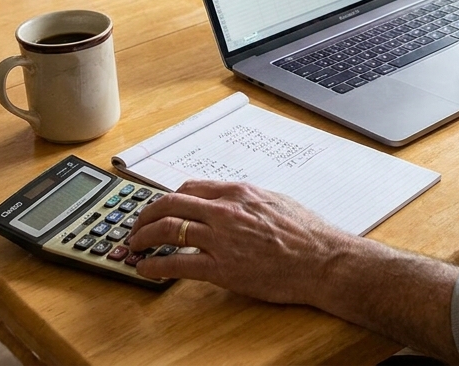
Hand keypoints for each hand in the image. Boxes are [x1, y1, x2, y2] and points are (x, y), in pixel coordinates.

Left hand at [126, 180, 349, 304]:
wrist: (323, 260)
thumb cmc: (308, 234)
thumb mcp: (277, 202)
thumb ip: (249, 201)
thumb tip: (234, 202)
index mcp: (240, 193)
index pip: (191, 188)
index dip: (169, 198)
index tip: (161, 207)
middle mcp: (226, 211)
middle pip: (171, 203)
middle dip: (147, 214)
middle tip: (137, 225)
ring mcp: (222, 239)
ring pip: (169, 229)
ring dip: (144, 237)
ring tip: (135, 246)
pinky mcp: (222, 268)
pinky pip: (178, 264)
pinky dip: (155, 266)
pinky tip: (146, 270)